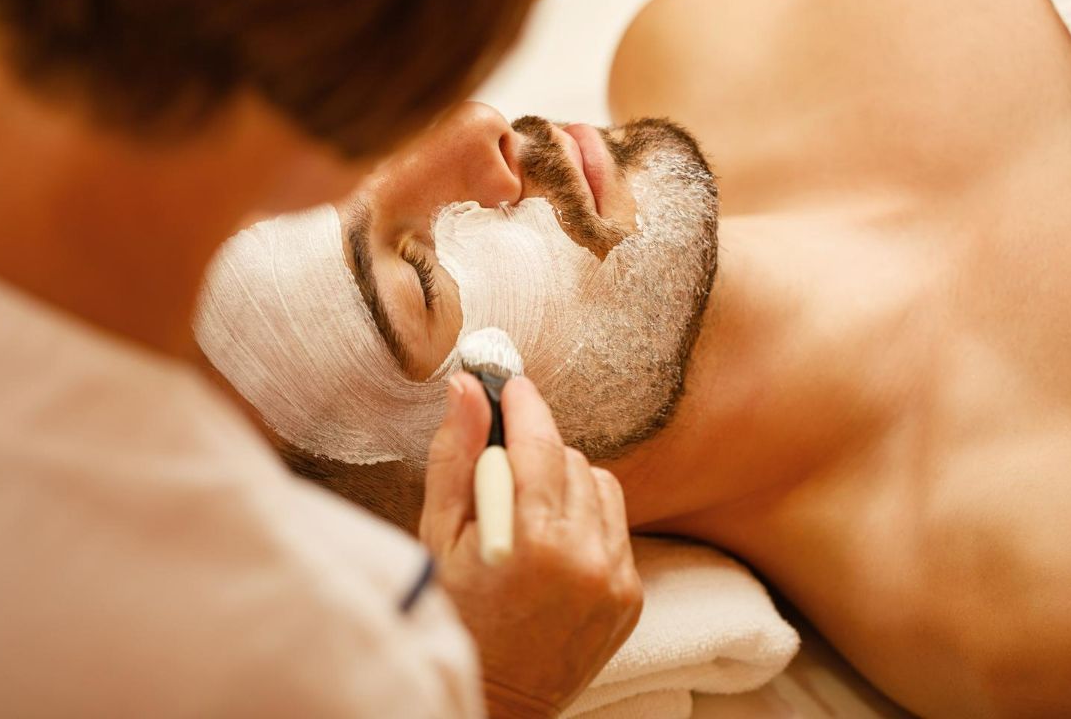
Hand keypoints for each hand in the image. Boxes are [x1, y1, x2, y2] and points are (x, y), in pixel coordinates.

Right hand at [421, 373, 641, 717]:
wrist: (498, 701)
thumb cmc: (456, 618)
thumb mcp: (439, 538)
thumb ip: (455, 459)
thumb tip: (466, 388)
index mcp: (531, 541)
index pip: (539, 444)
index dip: (523, 405)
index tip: (511, 383)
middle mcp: (584, 557)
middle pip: (569, 459)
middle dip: (535, 456)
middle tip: (501, 479)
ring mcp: (614, 578)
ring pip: (599, 485)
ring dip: (566, 485)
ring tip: (529, 517)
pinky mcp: (631, 595)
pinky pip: (615, 525)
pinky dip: (587, 521)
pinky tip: (553, 547)